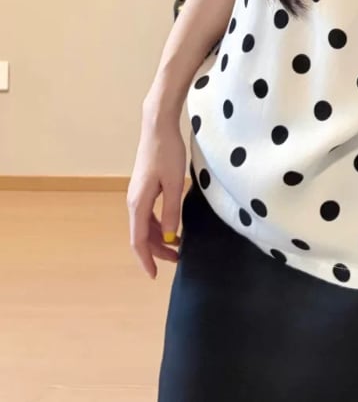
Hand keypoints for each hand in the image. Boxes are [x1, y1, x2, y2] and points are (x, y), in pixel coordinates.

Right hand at [126, 111, 186, 278]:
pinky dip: (158, 224)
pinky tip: (171, 226)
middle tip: (177, 260)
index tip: (155, 276)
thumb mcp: (175, 182)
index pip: (138, 241)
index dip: (146, 260)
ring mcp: (138, 193)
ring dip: (158, 238)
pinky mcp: (145, 186)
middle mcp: (134, 201)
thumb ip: (172, 210)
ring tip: (178, 246)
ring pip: (145, 225)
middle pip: (141, 235)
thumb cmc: (167, 152)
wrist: (157, 127)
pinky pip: (148, 213)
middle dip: (157, 251)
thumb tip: (169, 236)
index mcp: (138, 203)